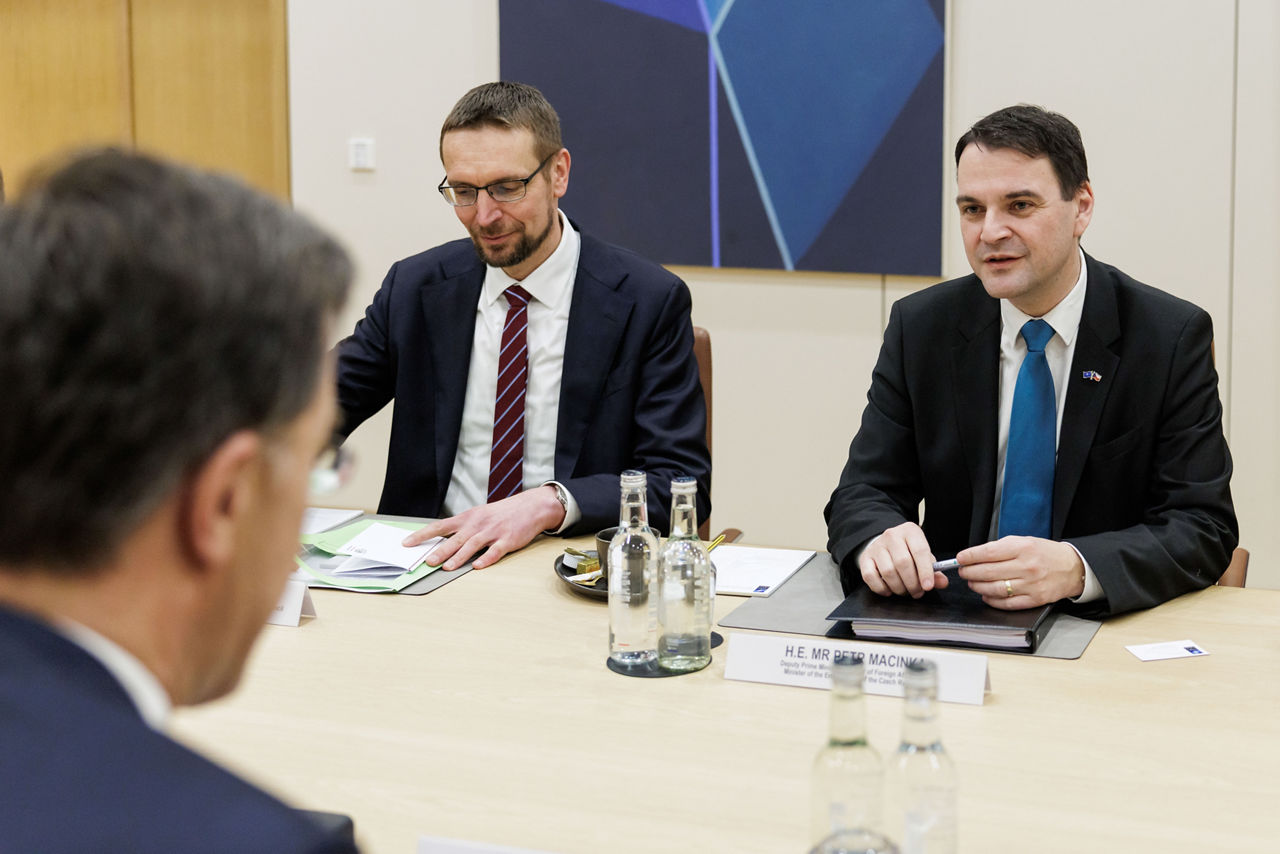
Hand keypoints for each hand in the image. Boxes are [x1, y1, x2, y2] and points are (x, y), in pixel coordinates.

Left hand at [401, 485, 565, 570]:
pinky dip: (486, 559)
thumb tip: (441, 542)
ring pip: (472, 545)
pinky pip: (495, 551)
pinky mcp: (507, 540)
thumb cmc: (502, 513)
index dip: (423, 535)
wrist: (530, 507)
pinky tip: (478, 566)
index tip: (407, 543)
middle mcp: (478, 524)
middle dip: (440, 551)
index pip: (440, 526)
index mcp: (468, 518)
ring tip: (448, 568)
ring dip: (459, 557)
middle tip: (427, 562)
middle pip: (455, 539)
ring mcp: (493, 532)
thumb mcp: (479, 515)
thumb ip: (462, 528)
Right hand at [858, 522, 948, 597]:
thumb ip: (934, 570)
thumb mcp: (923, 556)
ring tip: (905, 591)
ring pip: (888, 572)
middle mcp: (892, 535)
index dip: (925, 571)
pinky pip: (870, 576)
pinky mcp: (865, 558)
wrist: (884, 544)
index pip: (920, 550)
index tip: (928, 586)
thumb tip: (942, 582)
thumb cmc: (907, 551)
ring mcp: (876, 546)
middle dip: (912, 583)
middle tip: (917, 592)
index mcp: (910, 531)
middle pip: (903, 563)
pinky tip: (889, 590)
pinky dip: (881, 588)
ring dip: (899, 587)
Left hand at [955, 536, 1084, 608]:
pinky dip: (992, 600)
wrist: (1072, 568)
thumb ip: (1001, 548)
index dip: (970, 556)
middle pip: (988, 572)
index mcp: (1023, 548)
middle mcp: (1027, 566)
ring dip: (978, 587)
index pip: (988, 552)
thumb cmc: (1045, 553)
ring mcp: (1031, 585)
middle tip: (963, 572)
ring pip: (995, 589)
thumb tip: (975, 555)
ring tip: (972, 583)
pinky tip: (986, 595)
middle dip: (970, 572)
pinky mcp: (1035, 599)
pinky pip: (1007, 603)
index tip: (960, 558)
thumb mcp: (1024, 541)